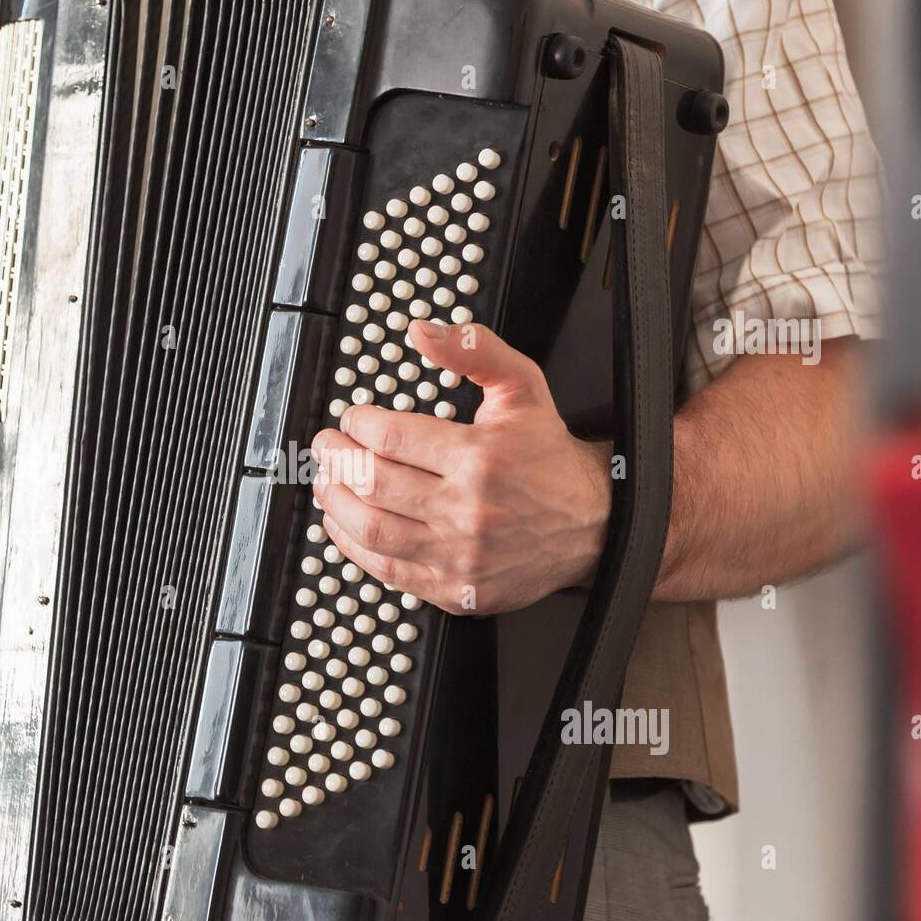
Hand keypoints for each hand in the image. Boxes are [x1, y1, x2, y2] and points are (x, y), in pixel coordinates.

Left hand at [311, 319, 610, 614]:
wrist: (593, 523)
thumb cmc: (549, 455)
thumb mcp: (522, 387)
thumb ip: (474, 352)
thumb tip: (421, 331)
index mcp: (479, 458)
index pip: (390, 438)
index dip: (357, 424)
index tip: (351, 418)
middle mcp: (467, 510)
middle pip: (373, 482)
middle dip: (336, 458)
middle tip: (328, 445)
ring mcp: (460, 555)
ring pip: (371, 528)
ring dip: (335, 501)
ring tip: (326, 479)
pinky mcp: (455, 588)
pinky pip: (387, 568)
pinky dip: (353, 545)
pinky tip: (342, 523)